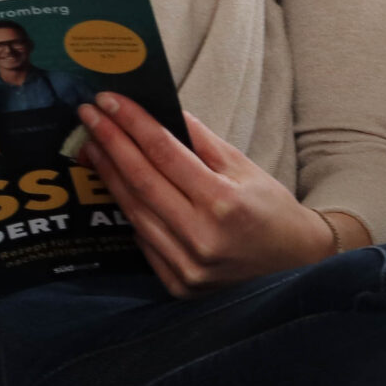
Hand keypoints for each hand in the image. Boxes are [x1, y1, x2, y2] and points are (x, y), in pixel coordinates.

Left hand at [75, 94, 334, 297]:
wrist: (297, 264)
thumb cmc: (271, 209)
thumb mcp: (243, 166)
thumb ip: (199, 140)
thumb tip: (157, 111)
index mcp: (224, 204)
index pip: (164, 153)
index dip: (132, 123)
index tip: (108, 100)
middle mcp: (203, 238)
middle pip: (141, 181)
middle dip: (110, 142)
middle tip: (88, 115)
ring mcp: (188, 266)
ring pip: (134, 211)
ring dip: (109, 175)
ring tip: (93, 145)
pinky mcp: (179, 285)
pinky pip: (143, 240)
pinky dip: (129, 210)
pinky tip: (116, 185)